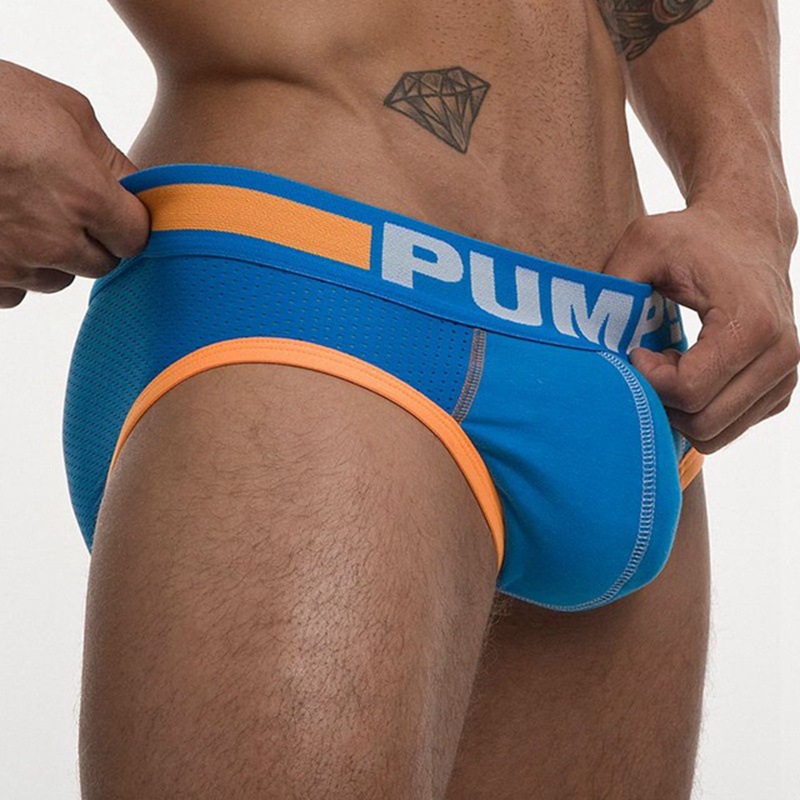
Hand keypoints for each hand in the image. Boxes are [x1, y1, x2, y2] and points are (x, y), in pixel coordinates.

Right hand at [0, 60, 149, 307]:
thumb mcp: (64, 109)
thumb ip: (109, 158)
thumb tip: (134, 187)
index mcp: (86, 198)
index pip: (136, 238)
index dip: (127, 224)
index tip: (114, 209)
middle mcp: (54, 241)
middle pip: (99, 264)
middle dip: (91, 241)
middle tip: (63, 206)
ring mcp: (13, 263)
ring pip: (55, 280)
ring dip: (50, 257)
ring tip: (21, 213)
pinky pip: (12, 292)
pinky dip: (9, 271)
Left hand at [603, 203, 798, 453]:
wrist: (746, 229)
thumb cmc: (691, 237)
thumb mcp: (642, 245)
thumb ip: (612, 285)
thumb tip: (584, 333)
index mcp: (751, 323)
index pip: (689, 391)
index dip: (649, 379)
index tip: (637, 349)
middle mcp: (781, 354)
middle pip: (703, 420)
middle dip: (663, 399)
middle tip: (651, 358)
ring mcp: (785, 375)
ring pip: (716, 432)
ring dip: (680, 407)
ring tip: (671, 362)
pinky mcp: (780, 387)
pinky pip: (729, 428)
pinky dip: (700, 409)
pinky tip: (692, 370)